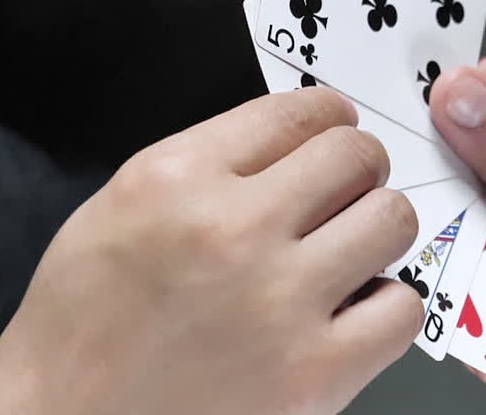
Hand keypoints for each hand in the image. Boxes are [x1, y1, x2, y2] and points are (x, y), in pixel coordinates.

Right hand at [0, 89, 420, 414]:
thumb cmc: (83, 327)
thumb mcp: (122, 207)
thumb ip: (212, 162)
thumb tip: (298, 139)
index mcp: (178, 179)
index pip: (302, 111)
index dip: (331, 119)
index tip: (334, 133)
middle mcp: (233, 230)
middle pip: (358, 156)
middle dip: (357, 171)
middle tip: (341, 198)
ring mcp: (279, 303)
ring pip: (392, 220)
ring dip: (376, 231)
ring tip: (346, 253)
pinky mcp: (313, 374)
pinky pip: (402, 308)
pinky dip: (386, 307)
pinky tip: (350, 313)